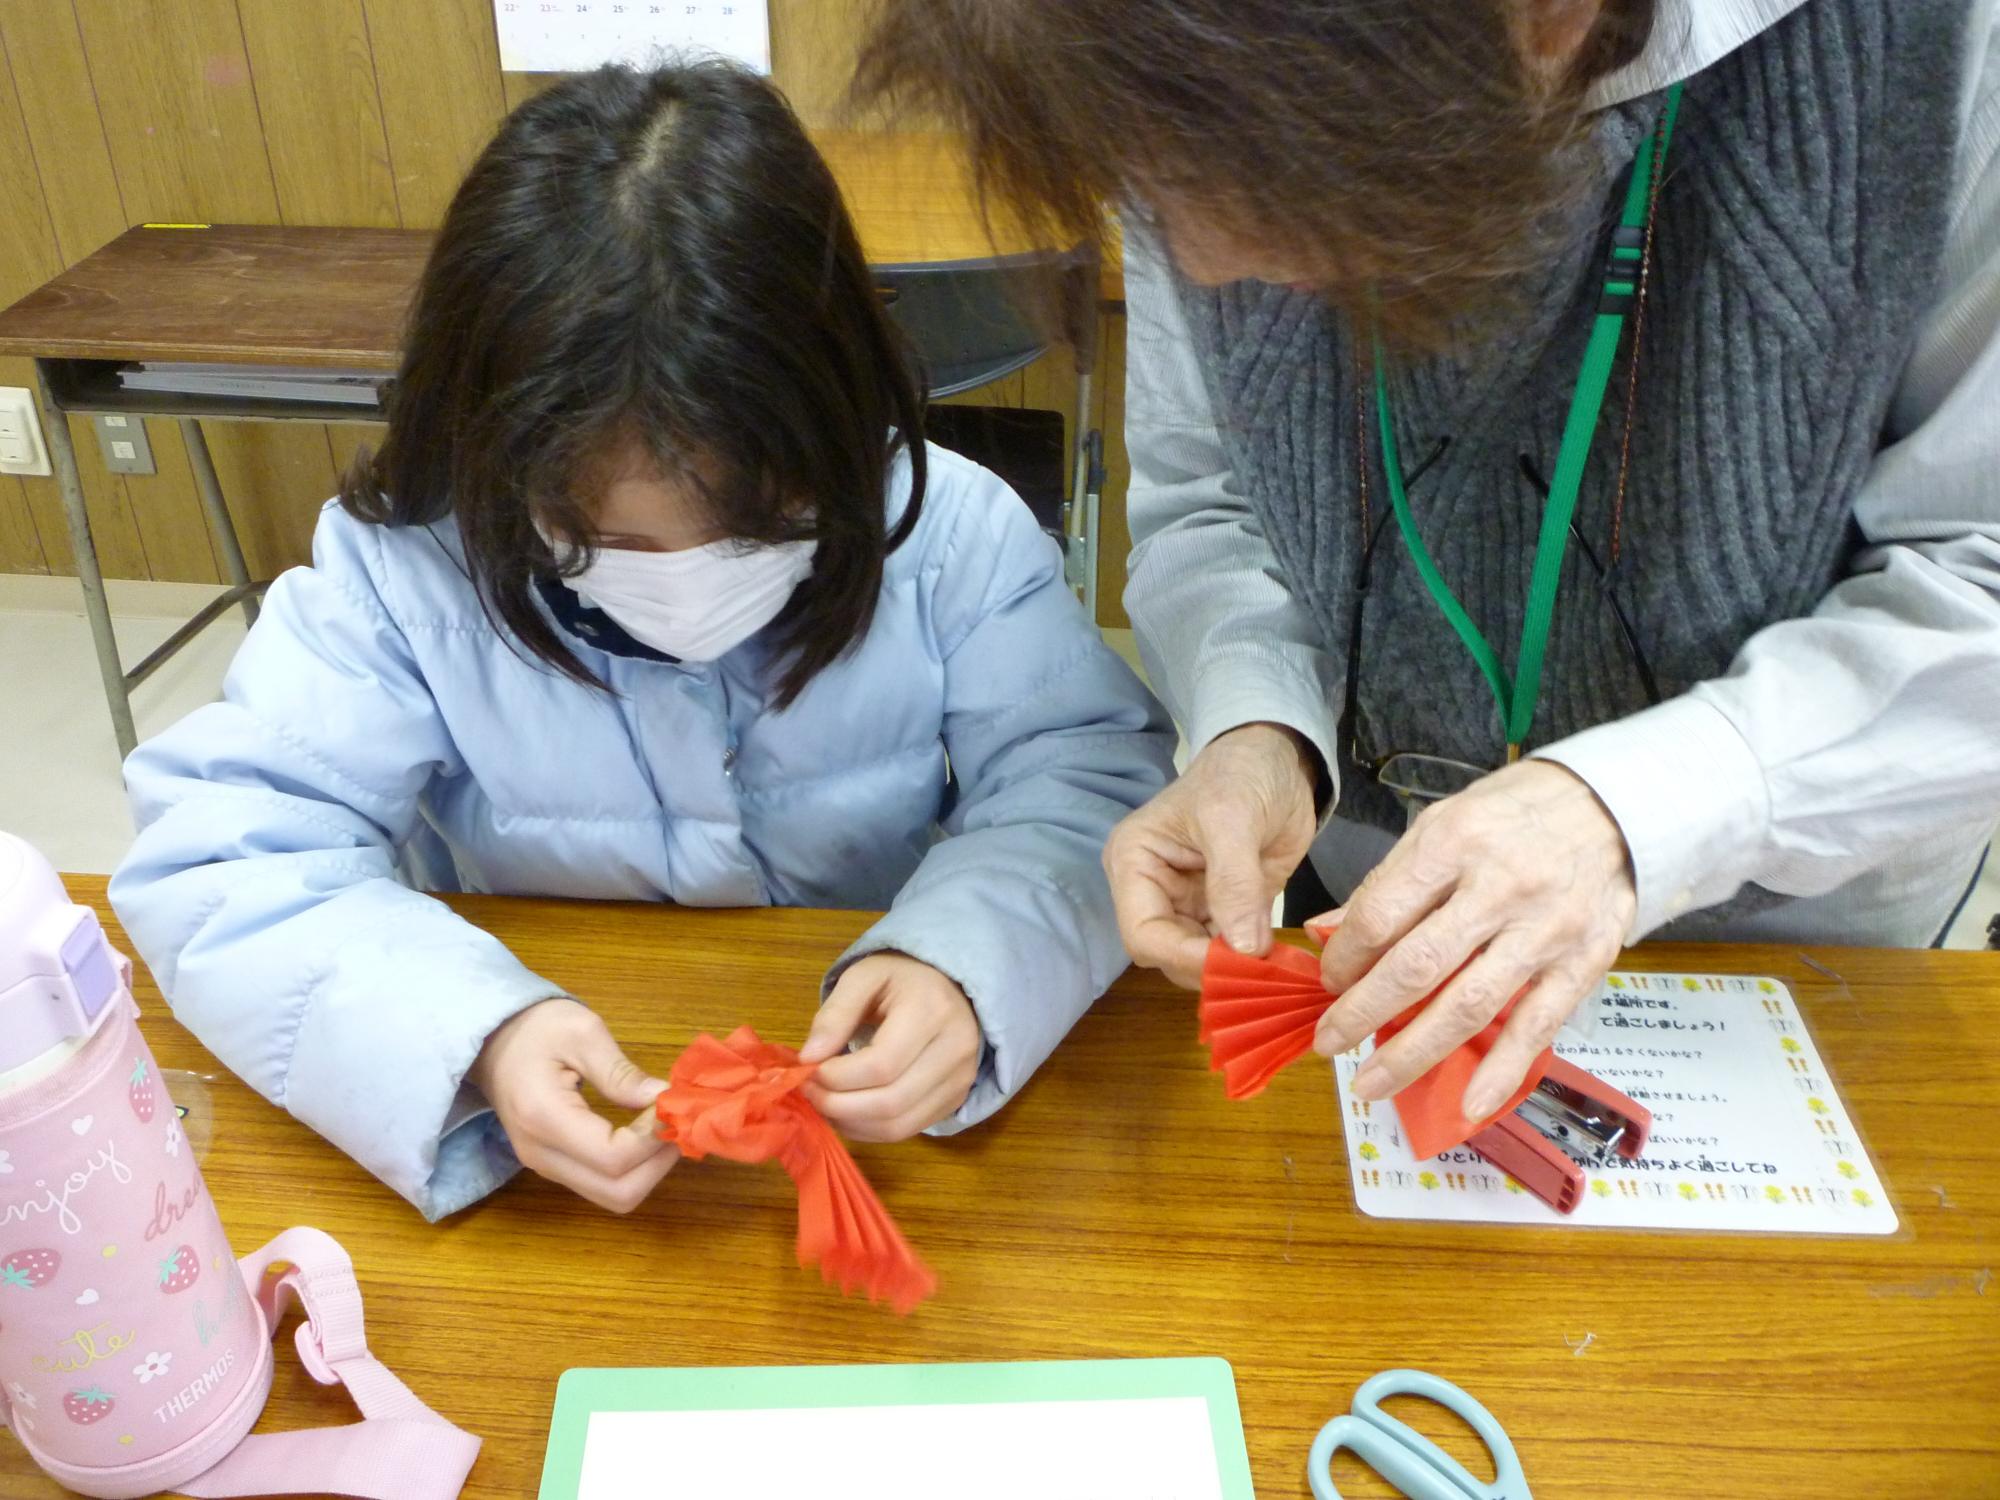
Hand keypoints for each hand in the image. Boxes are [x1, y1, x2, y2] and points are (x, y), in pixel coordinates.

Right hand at [469, 998, 678, 1212]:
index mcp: (544, 1117)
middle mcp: (541, 1155)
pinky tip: (644, 1136)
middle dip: (657, 1164)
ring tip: (663, 1129)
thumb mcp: (582, 1032)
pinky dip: (632, 1170)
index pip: (613, 1157)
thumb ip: (621, 1072)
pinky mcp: (552, 1167)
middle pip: (617, 1193)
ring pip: (612, 1197)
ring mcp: (544, 1167)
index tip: (669, 1105)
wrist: (490, 1042)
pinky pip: (601, 1185)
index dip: (653, 1139)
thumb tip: (663, 1099)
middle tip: (674, 1123)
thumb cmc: (536, 1028)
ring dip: (648, 1171)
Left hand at [799, 954, 982, 1142]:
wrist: (952, 986)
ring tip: (824, 1103)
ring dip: (851, 1123)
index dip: (838, 1077)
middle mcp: (955, 1051)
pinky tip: (847, 1113)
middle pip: (890, 1102)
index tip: (809, 1069)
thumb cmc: (902, 977)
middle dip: (838, 1105)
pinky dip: (869, 1129)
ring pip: (898, 1126)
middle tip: (810, 1092)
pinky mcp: (955, 1101)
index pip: (881, 1065)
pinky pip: (907, 1130)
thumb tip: (808, 1059)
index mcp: (932, 1011)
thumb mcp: (864, 977)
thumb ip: (835, 1015)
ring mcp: (960, 1081)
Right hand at [1102, 722, 1319, 987]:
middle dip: (1212, 967)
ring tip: (1273, 971)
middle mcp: (1154, 890)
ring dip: (1234, 970)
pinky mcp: (1223, 911)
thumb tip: (1241, 949)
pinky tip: (1279, 964)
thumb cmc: (1242, 773)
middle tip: (1261, 973)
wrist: (1280, 759)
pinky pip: (1230, 950)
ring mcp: (1188, 904)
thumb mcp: (1233, 817)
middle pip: (1169, 954)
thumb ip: (1234, 882)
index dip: (1183, 957)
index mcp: (1134, 863)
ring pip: (1199, 961)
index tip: (1234, 964)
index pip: (1143, 933)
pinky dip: (1252, 961)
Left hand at [1311, 761, 1634, 1119]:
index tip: (1329, 981)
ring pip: (1469, 1006)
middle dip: (1363, 1012)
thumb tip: (1327, 930)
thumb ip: (1390, 881)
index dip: (1345, 957)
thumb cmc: (1516, 815)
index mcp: (1454, 844)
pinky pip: (1536, 1026)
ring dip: (1413, 1053)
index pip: (1382, 914)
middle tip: (1329, 1042)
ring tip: (1371, 1082)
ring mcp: (1545, 931)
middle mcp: (1499, 888)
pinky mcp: (1582, 963)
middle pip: (1417, 966)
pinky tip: (1468, 1105)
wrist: (1614, 807)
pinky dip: (1501, 1071)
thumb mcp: (1444, 824)